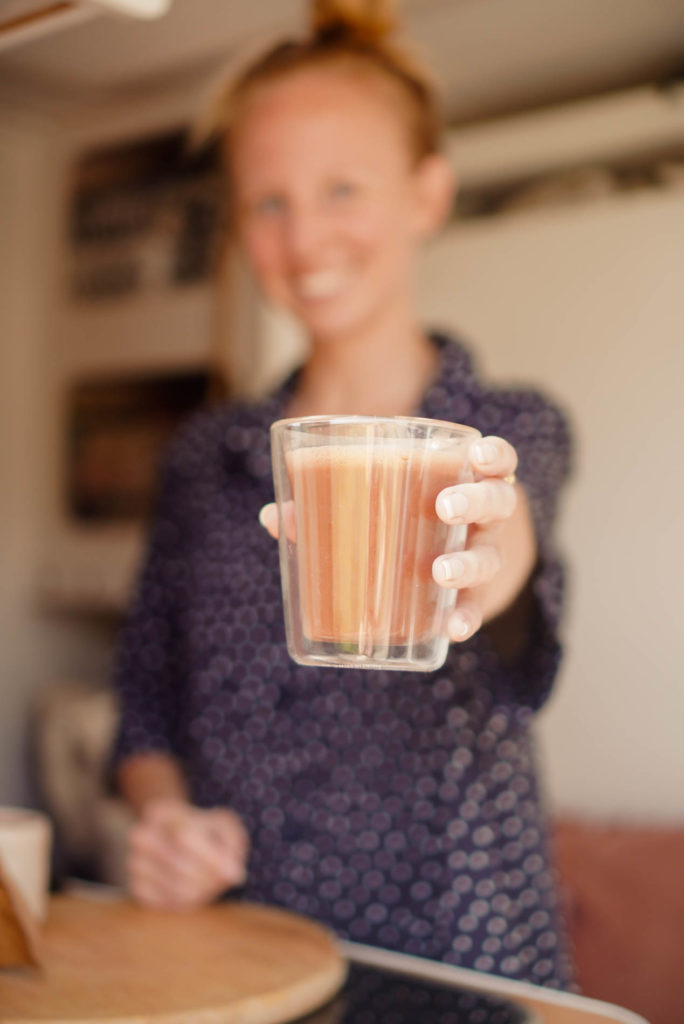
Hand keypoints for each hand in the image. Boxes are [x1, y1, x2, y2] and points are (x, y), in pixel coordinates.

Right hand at [126, 797, 248, 910]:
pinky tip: (192, 891)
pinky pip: (166, 904)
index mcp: (161, 811)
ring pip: (176, 889)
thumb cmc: (207, 833)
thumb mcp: (224, 826)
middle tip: (223, 879)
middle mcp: (140, 834)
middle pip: (182, 866)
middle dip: (211, 878)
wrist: (178, 843)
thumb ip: (233, 843)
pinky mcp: (135, 887)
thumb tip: (232, 873)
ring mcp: (133, 862)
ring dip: (203, 892)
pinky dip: (186, 903)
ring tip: (210, 884)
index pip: (185, 837)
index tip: (236, 873)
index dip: (213, 858)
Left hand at [258, 434, 533, 646]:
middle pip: (498, 502)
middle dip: (475, 501)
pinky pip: (476, 608)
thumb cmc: (401, 521)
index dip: (494, 454)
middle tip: (444, 506)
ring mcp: (483, 558)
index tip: (475, 453)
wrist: (442, 572)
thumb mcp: (379, 506)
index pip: (496, 460)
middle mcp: (485, 519)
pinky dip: (465, 618)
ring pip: (489, 556)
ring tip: (441, 572)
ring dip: (467, 563)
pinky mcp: (474, 598)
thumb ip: (328, 505)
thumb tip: (274, 516)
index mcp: (466, 482)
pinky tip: (451, 629)